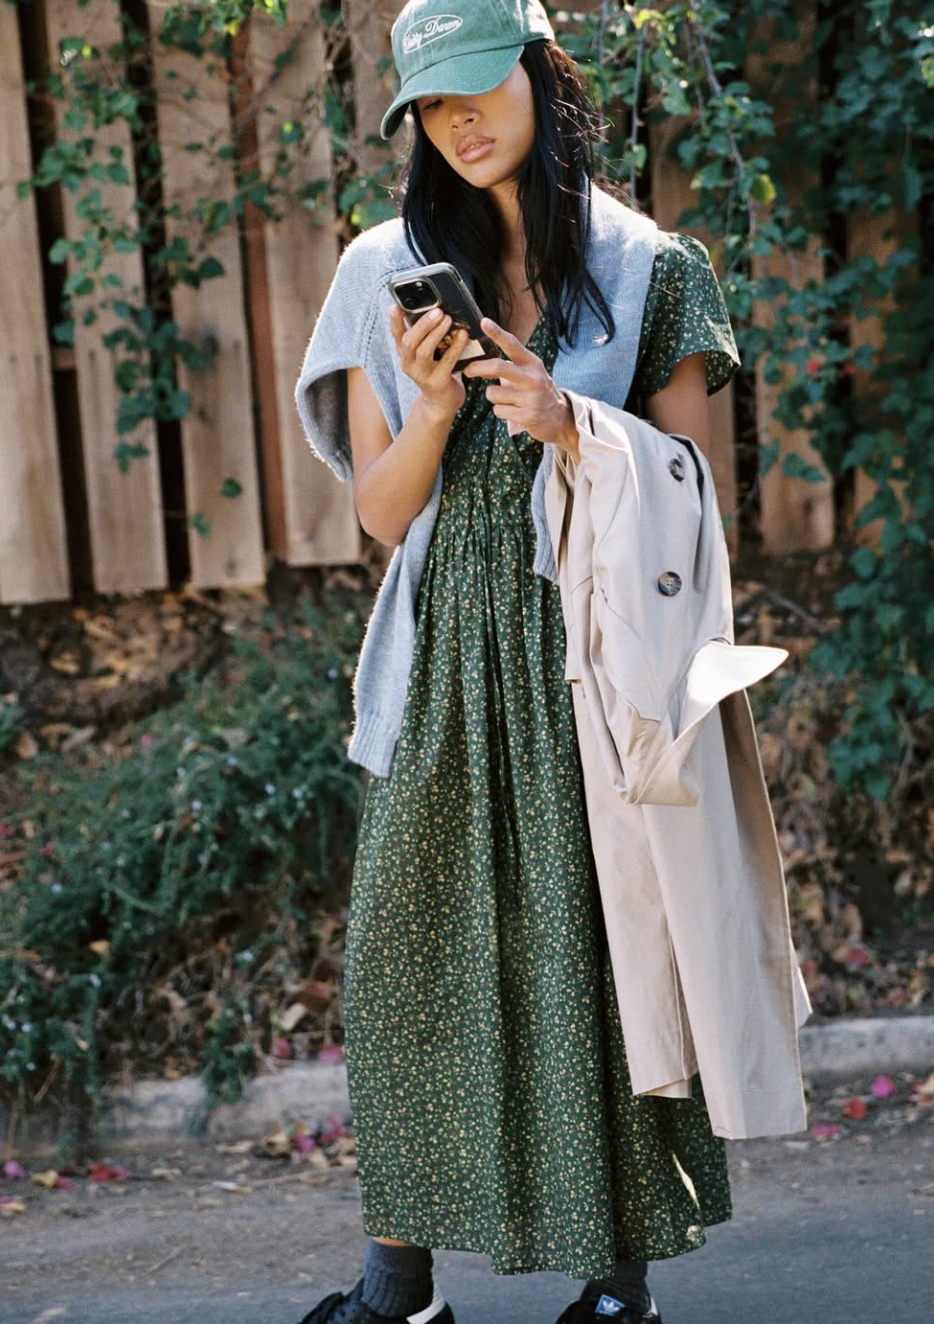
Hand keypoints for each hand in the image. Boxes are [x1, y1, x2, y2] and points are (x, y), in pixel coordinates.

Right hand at [389, 304, 467, 419]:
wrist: (441, 401)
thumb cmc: (436, 370)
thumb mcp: (426, 353)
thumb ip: (425, 335)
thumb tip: (435, 309)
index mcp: (405, 354)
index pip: (396, 335)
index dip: (395, 321)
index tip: (395, 306)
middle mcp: (409, 364)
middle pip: (409, 341)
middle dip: (422, 325)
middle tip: (437, 311)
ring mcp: (422, 375)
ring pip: (424, 351)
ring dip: (436, 333)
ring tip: (447, 319)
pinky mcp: (438, 382)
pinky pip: (447, 362)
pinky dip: (456, 347)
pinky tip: (463, 336)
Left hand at [462, 318, 578, 456]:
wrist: (558, 418)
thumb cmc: (536, 392)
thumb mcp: (529, 373)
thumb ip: (509, 366)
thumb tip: (479, 362)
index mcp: (532, 364)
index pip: (512, 344)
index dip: (496, 333)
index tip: (483, 322)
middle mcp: (533, 378)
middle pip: (498, 366)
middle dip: (478, 367)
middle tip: (468, 370)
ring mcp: (531, 398)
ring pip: (493, 392)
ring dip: (493, 396)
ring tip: (506, 399)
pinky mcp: (528, 416)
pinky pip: (499, 410)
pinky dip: (501, 411)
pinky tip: (513, 411)